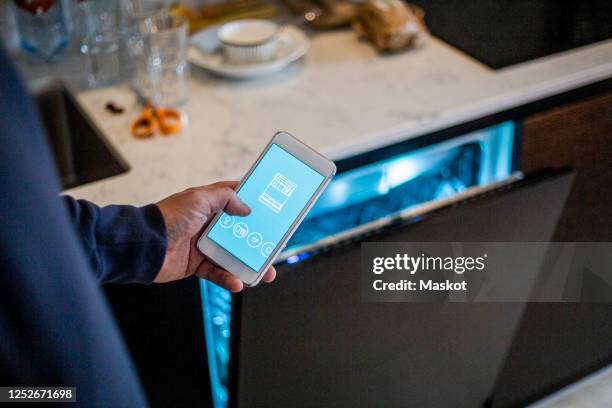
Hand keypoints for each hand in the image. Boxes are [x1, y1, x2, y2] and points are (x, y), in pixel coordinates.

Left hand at [154, 181, 275, 290]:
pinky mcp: (197, 265)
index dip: (253, 203)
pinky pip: (218, 273)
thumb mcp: (199, 198)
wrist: (145, 247)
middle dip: (258, 240)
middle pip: (240, 232)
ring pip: (233, 255)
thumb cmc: (167, 218)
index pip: (236, 199)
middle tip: (274, 246)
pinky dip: (228, 278)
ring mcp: (203, 245)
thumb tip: (245, 207)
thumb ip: (225, 198)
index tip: (271, 208)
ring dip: (249, 264)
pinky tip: (237, 282)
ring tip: (265, 272)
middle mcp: (208, 224)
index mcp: (208, 204)